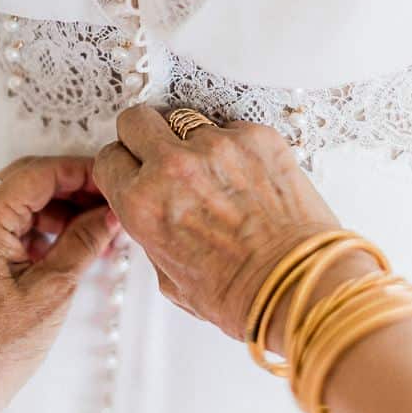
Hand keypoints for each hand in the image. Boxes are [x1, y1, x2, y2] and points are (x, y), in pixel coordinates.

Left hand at [0, 156, 118, 412]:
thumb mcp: (53, 290)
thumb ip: (83, 242)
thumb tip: (108, 214)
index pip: (37, 174)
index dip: (80, 172)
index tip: (110, 182)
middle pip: (25, 182)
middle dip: (71, 189)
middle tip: (109, 205)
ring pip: (17, 202)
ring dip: (57, 209)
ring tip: (95, 231)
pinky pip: (5, 224)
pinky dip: (37, 228)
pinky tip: (68, 245)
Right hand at [92, 107, 353, 341]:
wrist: (302, 287)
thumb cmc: (242, 293)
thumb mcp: (169, 277)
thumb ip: (152, 233)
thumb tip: (156, 212)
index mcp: (141, 204)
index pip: (108, 158)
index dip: (123, 167)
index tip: (134, 171)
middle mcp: (172, 167)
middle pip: (136, 120)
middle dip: (143, 135)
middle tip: (160, 152)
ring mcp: (216, 146)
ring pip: (185, 119)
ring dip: (190, 140)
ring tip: (212, 170)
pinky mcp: (256, 138)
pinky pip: (230, 126)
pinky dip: (234, 145)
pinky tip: (246, 175)